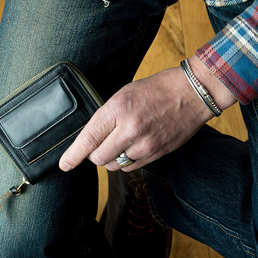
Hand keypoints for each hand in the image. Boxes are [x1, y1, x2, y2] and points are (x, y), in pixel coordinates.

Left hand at [59, 56, 236, 171]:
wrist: (193, 93)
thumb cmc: (156, 89)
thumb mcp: (124, 94)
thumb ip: (106, 117)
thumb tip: (90, 139)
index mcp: (117, 108)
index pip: (88, 139)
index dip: (73, 155)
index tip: (65, 164)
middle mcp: (130, 129)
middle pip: (98, 158)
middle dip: (94, 155)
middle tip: (101, 143)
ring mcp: (144, 144)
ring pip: (114, 166)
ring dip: (111, 159)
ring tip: (121, 141)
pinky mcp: (156, 154)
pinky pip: (130, 167)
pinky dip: (126, 161)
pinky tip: (133, 146)